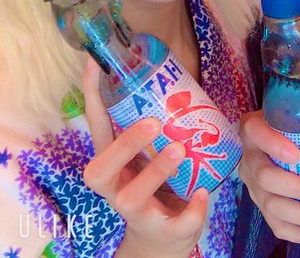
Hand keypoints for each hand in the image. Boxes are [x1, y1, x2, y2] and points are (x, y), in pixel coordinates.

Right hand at [82, 58, 207, 257]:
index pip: (96, 126)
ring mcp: (137, 212)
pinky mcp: (163, 231)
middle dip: (125, 144)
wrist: (161, 239)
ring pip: (133, 197)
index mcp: (111, 161)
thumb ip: (153, 122)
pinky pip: (176, 224)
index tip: (96, 63)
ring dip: (156, 171)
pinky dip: (191, 210)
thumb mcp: (146, 154)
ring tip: (180, 149)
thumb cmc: (153, 184)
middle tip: (153, 122)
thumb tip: (173, 73)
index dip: (92, 95)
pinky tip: (203, 194)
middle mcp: (116, 186)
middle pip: (102, 169)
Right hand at [239, 99, 299, 244]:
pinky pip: (276, 225)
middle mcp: (248, 157)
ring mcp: (252, 185)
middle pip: (265, 177)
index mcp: (253, 127)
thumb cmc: (290, 120)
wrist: (269, 134)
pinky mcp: (261, 205)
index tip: (298, 155)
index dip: (274, 145)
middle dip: (298, 188)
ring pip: (271, 207)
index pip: (256, 133)